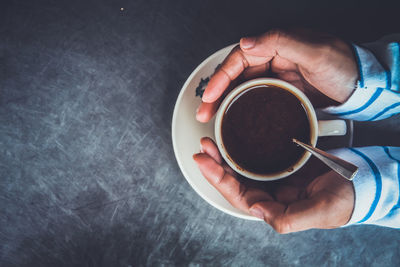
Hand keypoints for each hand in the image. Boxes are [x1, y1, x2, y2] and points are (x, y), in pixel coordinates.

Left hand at [193, 137, 354, 232]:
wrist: (362, 182)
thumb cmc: (344, 200)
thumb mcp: (321, 211)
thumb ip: (289, 218)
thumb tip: (256, 211)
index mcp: (274, 207)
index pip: (239, 196)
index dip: (219, 180)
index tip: (204, 161)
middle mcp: (270, 193)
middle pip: (234, 181)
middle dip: (216, 165)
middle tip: (203, 146)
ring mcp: (275, 177)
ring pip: (242, 168)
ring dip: (224, 155)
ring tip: (211, 141)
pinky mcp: (281, 163)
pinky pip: (255, 156)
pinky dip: (242, 148)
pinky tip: (234, 138)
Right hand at [196, 29, 357, 121]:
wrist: (362, 89)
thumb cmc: (344, 66)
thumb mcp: (315, 52)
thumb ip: (281, 43)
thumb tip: (246, 41)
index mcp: (276, 46)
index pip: (239, 58)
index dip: (221, 76)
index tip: (210, 94)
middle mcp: (272, 61)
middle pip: (235, 75)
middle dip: (216, 93)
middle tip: (204, 112)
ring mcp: (275, 78)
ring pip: (241, 89)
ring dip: (224, 103)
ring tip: (212, 119)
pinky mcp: (280, 94)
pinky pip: (254, 99)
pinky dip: (240, 108)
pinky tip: (233, 119)